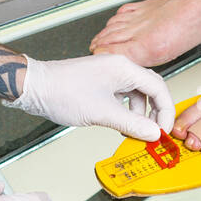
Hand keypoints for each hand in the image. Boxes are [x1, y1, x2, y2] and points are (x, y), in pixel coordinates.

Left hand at [4, 54, 176, 140]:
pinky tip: (121, 124)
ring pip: (136, 94)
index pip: (158, 88)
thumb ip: (132, 124)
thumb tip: (154, 133)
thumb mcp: (102, 113)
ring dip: (140, 113)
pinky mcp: (98, 83)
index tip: (164, 131)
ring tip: (136, 131)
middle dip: (156, 112)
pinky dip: (126, 111)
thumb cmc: (62, 92)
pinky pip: (122, 96)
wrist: (34, 88)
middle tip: (156, 132)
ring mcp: (108, 74)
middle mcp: (119, 67)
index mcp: (124, 68)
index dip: (166, 111)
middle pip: (150, 88)